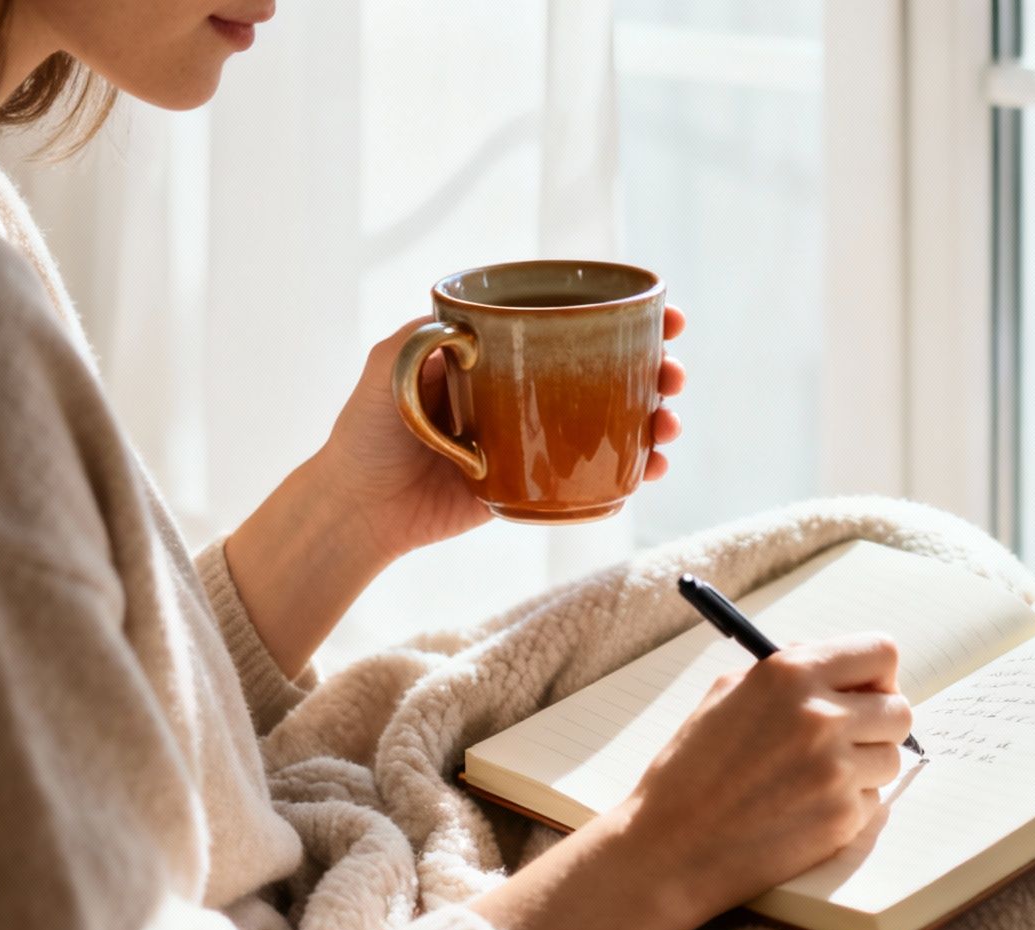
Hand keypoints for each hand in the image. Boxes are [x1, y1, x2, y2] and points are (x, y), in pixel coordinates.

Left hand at [315, 306, 687, 563]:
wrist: (361, 507)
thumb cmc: (368, 430)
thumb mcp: (389, 366)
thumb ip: (425, 338)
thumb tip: (474, 328)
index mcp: (505, 348)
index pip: (576, 321)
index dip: (629, 317)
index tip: (667, 316)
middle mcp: (531, 386)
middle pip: (613, 369)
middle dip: (658, 368)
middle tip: (674, 375)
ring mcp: (541, 435)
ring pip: (618, 419)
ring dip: (658, 417)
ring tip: (669, 425)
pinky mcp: (542, 480)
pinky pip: (600, 471)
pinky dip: (637, 469)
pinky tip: (655, 467)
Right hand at [619, 633, 912, 913]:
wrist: (669, 848)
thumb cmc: (691, 771)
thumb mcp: (727, 695)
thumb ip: (789, 673)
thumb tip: (840, 667)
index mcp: (790, 674)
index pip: (880, 653)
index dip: (877, 674)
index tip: (866, 690)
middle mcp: (819, 716)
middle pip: (899, 709)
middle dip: (879, 723)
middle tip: (850, 737)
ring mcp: (834, 769)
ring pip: (891, 758)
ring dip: (865, 767)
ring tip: (815, 777)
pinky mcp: (842, 817)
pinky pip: (874, 802)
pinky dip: (849, 805)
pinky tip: (804, 809)